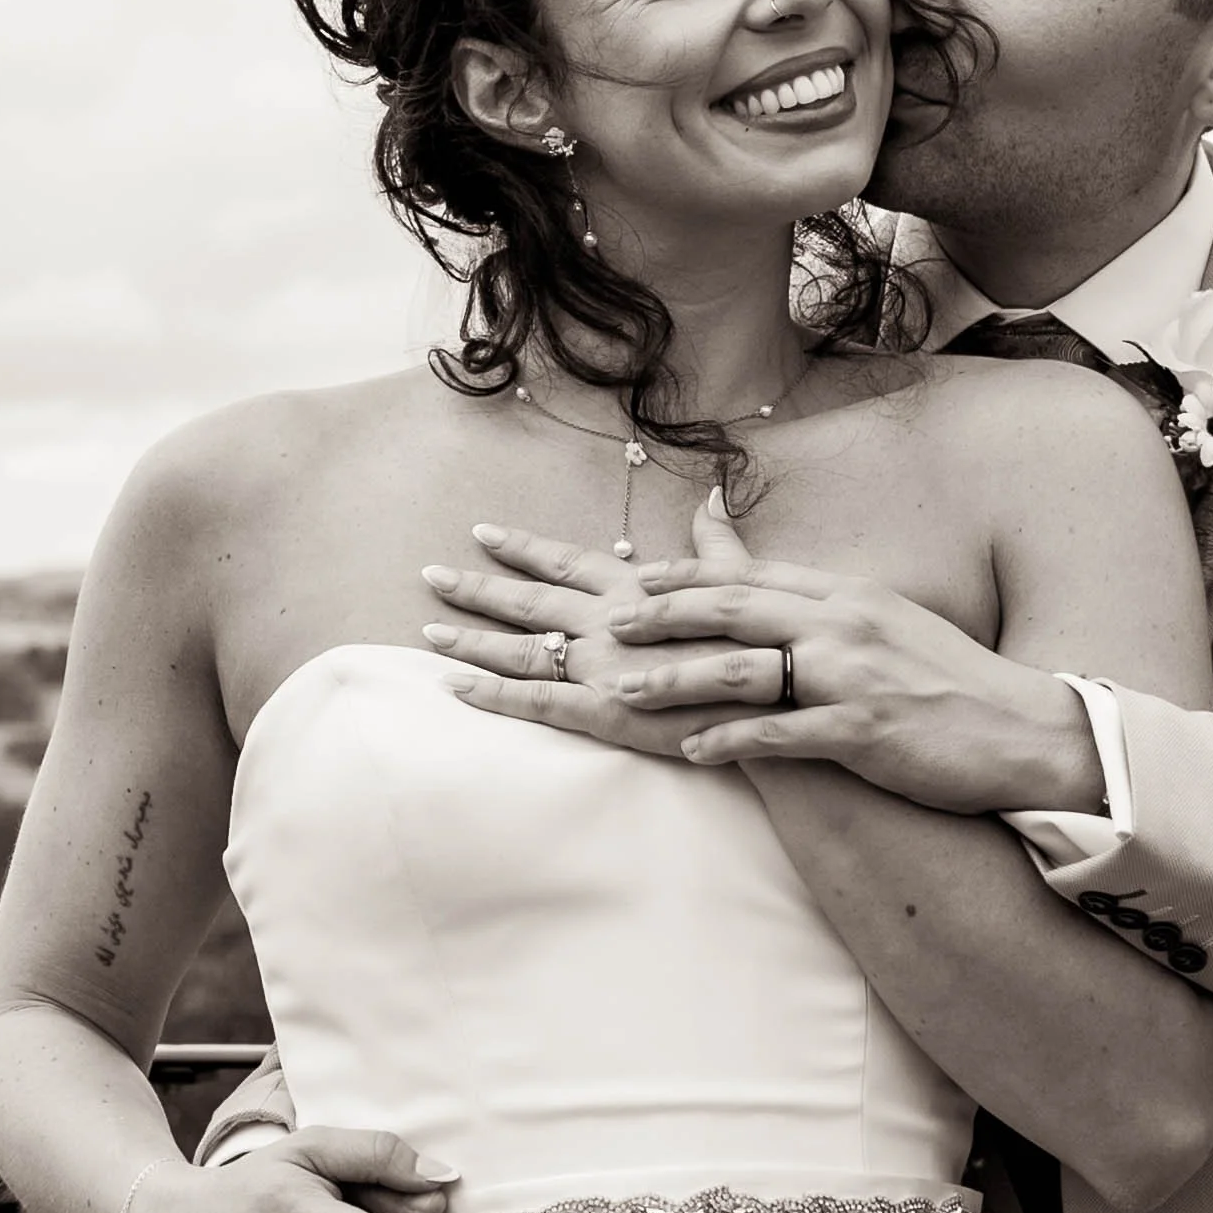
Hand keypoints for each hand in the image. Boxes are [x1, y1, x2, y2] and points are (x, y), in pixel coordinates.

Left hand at [419, 518, 783, 758]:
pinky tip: (455, 688)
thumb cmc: (768, 644)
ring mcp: (604, 670)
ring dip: (473, 641)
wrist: (785, 702)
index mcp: (639, 590)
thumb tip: (712, 496)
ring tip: (427, 631)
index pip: (568, 562)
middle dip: (479, 587)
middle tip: (430, 573)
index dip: (523, 547)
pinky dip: (493, 696)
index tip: (481, 531)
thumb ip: (715, 545)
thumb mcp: (743, 584)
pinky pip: (538, 705)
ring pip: (523, 651)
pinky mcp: (608, 716)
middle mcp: (611, 623)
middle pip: (532, 601)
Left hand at [608, 504, 1105, 813]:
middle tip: (610, 626)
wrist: (1026, 733)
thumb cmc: (954, 688)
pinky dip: (733, 741)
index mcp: (850, 595)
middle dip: (665, 615)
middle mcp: (846, 623)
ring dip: (678, 678)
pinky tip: (692, 752)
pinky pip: (783, 733)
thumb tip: (783, 590)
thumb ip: (831, 607)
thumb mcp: (891, 628)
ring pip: (746, 668)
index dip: (688, 576)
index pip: (754, 574)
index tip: (635, 580)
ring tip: (625, 692)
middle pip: (736, 607)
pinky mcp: (866, 731)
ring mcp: (855, 676)